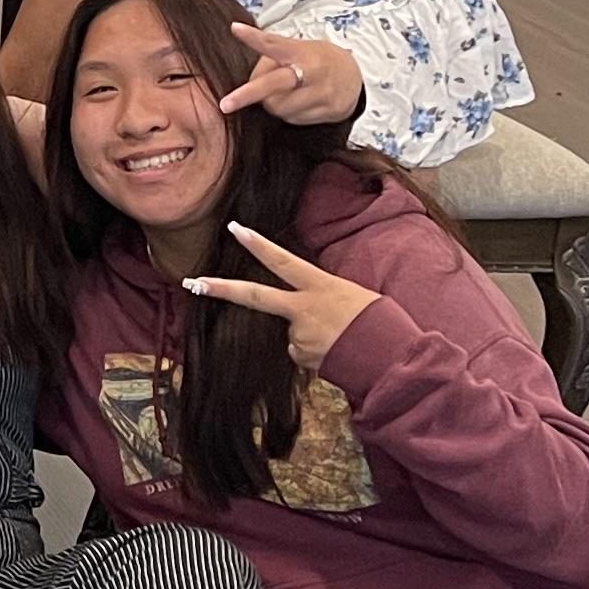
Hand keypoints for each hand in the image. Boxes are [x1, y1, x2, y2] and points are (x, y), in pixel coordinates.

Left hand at [181, 223, 382, 370]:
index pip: (283, 261)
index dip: (258, 245)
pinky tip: (338, 353)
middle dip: (222, 289)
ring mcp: (300, 336)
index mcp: (320, 286)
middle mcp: (304, 310)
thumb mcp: (353, 295)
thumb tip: (305, 311)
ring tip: (343, 339)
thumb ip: (322, 297)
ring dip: (311, 337)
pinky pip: (302, 352)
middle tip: (194, 283)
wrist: (394, 359)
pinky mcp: (303, 358)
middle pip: (256, 296)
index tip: (234, 228)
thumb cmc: (381, 322)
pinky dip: (317, 353)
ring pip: (292, 334)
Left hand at [219, 25, 365, 130]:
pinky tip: (299, 102)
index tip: (236, 29)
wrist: (355, 78)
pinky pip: (293, 119)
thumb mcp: (298, 48)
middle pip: (274, 84)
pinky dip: (289, 113)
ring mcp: (322, 93)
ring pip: (279, 107)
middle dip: (248, 94)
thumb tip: (249, 81)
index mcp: (301, 51)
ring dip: (272, 103)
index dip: (254, 38)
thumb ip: (273, 59)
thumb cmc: (318, 60)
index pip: (274, 43)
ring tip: (285, 92)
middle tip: (226, 104)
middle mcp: (312, 71)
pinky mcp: (329, 111)